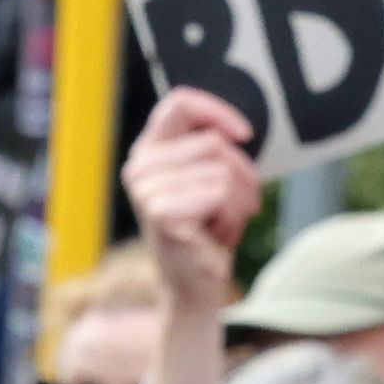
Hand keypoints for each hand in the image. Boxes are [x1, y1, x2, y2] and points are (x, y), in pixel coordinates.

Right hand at [120, 88, 258, 312]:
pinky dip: (231, 215)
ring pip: (222, 171)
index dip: (217, 111)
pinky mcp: (160, 212)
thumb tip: (236, 132)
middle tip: (233, 205)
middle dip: (241, 175)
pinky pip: (220, 192)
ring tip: (220, 221)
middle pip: (214, 142)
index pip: (179, 102)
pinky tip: (214, 233)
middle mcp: (139, 167)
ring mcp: (145, 191)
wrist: (196, 282)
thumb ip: (211, 147)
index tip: (245, 134)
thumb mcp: (210, 176)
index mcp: (149, 150)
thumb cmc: (208, 226)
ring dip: (238, 200)